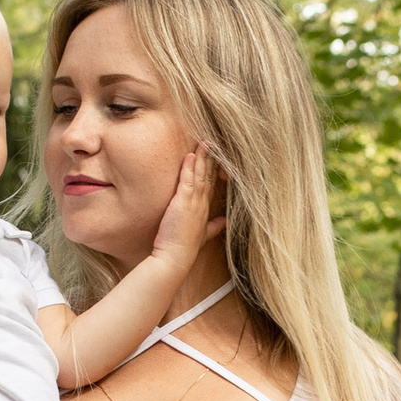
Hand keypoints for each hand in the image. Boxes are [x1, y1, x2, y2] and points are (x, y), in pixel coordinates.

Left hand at [149, 142, 216, 277]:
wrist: (176, 258)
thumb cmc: (185, 247)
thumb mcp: (203, 234)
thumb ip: (214, 226)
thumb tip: (225, 222)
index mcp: (205, 208)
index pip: (212, 183)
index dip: (215, 168)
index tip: (217, 155)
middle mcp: (202, 203)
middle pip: (209, 175)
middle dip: (212, 157)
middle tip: (215, 142)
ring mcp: (194, 203)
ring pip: (200, 175)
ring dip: (203, 157)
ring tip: (206, 142)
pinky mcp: (183, 203)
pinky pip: (188, 181)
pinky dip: (189, 167)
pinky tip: (191, 155)